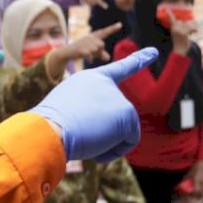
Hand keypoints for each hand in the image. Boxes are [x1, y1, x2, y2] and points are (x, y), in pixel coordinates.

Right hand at [30, 47, 158, 160]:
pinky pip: (129, 140)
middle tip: (80, 134)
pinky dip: (114, 151)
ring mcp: (117, 96)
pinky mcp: (126, 111)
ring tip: (84, 137)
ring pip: (121, 130)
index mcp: (87, 80)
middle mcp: (105, 83)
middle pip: (114, 117)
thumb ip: (89, 116)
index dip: (137, 61)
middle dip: (101, 133)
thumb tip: (106, 131)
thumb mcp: (66, 114)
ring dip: (104, 143)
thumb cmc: (50, 127)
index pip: (117, 70)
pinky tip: (96, 148)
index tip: (154, 51)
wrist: (49, 130)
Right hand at [52, 22, 120, 64]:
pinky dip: (89, 58)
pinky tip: (86, 58)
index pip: (104, 32)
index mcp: (93, 37)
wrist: (66, 52)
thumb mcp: (91, 52)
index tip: (120, 24)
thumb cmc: (80, 51)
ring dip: (93, 55)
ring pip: (96, 50)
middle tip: (91, 53)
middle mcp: (89, 38)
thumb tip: (108, 58)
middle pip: (101, 45)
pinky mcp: (81, 49)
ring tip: (85, 54)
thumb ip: (100, 54)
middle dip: (98, 51)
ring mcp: (85, 43)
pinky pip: (90, 55)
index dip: (112, 29)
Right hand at [167, 10, 195, 54]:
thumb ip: (181, 28)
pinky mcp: (184, 33)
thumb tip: (187, 23)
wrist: (179, 50)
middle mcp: (175, 28)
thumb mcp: (178, 34)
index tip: (166, 8)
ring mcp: (179, 30)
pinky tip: (195, 31)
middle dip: (186, 26)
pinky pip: (191, 28)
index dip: (169, 13)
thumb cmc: (179, 42)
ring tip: (192, 33)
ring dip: (191, 28)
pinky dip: (194, 29)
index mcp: (173, 28)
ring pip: (188, 25)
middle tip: (188, 31)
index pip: (171, 18)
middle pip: (183, 22)